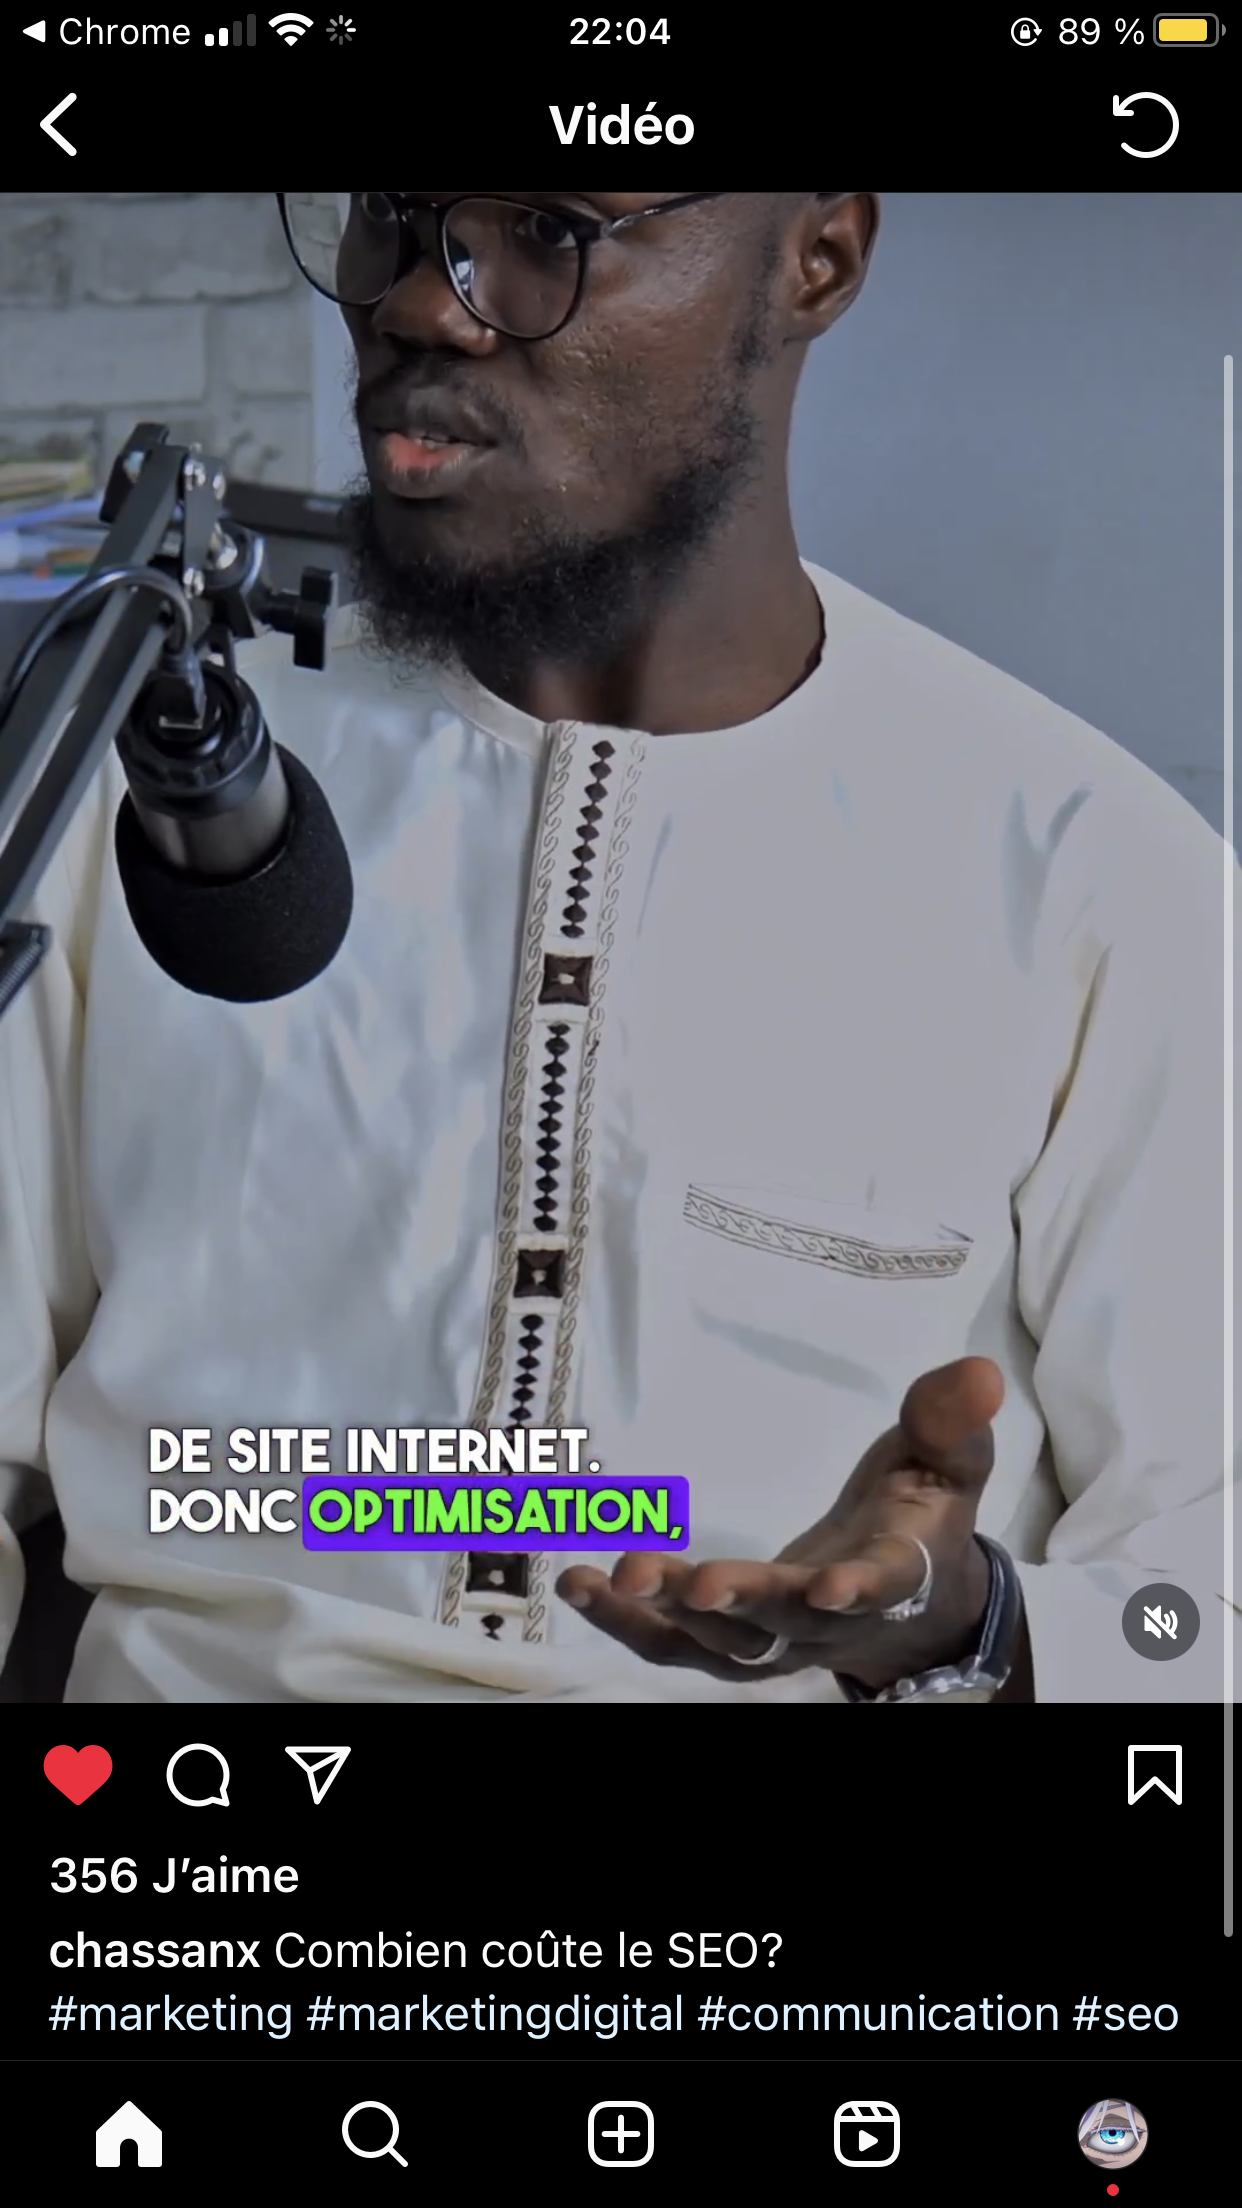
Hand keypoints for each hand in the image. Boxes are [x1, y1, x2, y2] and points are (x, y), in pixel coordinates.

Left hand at [557, 1357, 1014, 1690]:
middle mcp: (831, 1623)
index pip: (881, 1588)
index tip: (828, 1587)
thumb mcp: (949, 1461)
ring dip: (659, 1617)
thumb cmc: (923, 1513)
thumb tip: (977, 1372)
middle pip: (781, 1625)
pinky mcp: (734, 1643)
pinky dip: (627, 1621)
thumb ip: (952, 1422)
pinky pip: (674, 1645)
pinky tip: (579, 1584)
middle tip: (690, 1582)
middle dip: (736, 1604)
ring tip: (601, 1578)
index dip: (856, 1591)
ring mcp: (777, 1641)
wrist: (913, 1598)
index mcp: (895, 1573)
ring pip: (717, 1644)